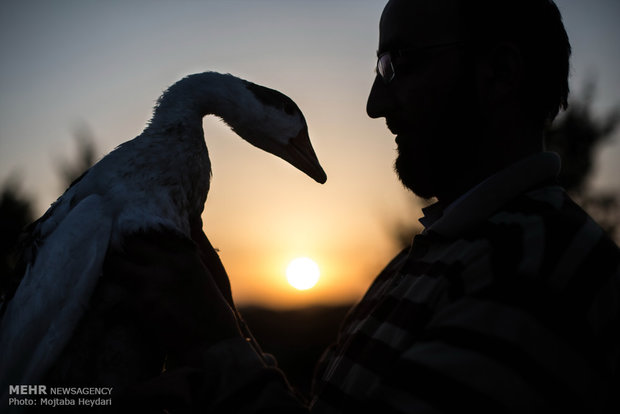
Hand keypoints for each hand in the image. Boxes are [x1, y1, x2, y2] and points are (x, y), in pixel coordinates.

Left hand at [103, 230, 241, 362]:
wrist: (213, 343)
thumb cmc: (212, 309)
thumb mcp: (208, 270)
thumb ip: (195, 244)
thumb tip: (192, 218)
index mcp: (185, 253)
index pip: (152, 231)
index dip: (136, 232)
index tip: (125, 233)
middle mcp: (169, 262)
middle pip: (130, 243)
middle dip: (118, 246)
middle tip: (107, 251)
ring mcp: (153, 282)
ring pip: (115, 264)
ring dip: (108, 270)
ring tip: (104, 275)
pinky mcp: (142, 304)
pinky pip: (114, 296)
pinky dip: (110, 300)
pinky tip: (107, 302)